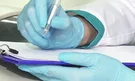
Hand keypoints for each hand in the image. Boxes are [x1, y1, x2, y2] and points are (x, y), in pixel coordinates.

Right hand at [17, 0, 84, 49]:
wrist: (57, 35)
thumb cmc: (61, 26)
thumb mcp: (67, 24)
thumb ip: (62, 22)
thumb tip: (52, 22)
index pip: (40, 0)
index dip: (40, 12)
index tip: (44, 25)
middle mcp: (34, 3)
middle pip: (30, 12)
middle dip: (38, 27)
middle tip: (47, 34)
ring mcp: (26, 12)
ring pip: (26, 23)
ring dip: (37, 35)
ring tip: (46, 37)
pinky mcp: (22, 22)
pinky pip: (24, 31)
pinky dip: (32, 38)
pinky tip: (40, 39)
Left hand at [18, 52, 134, 80]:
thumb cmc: (111, 70)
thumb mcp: (96, 59)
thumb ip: (77, 58)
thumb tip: (60, 56)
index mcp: (76, 77)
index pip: (51, 71)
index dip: (37, 66)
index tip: (26, 62)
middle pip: (49, 78)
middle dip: (35, 71)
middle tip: (23, 65)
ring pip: (53, 80)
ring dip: (41, 74)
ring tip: (32, 67)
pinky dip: (51, 76)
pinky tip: (47, 72)